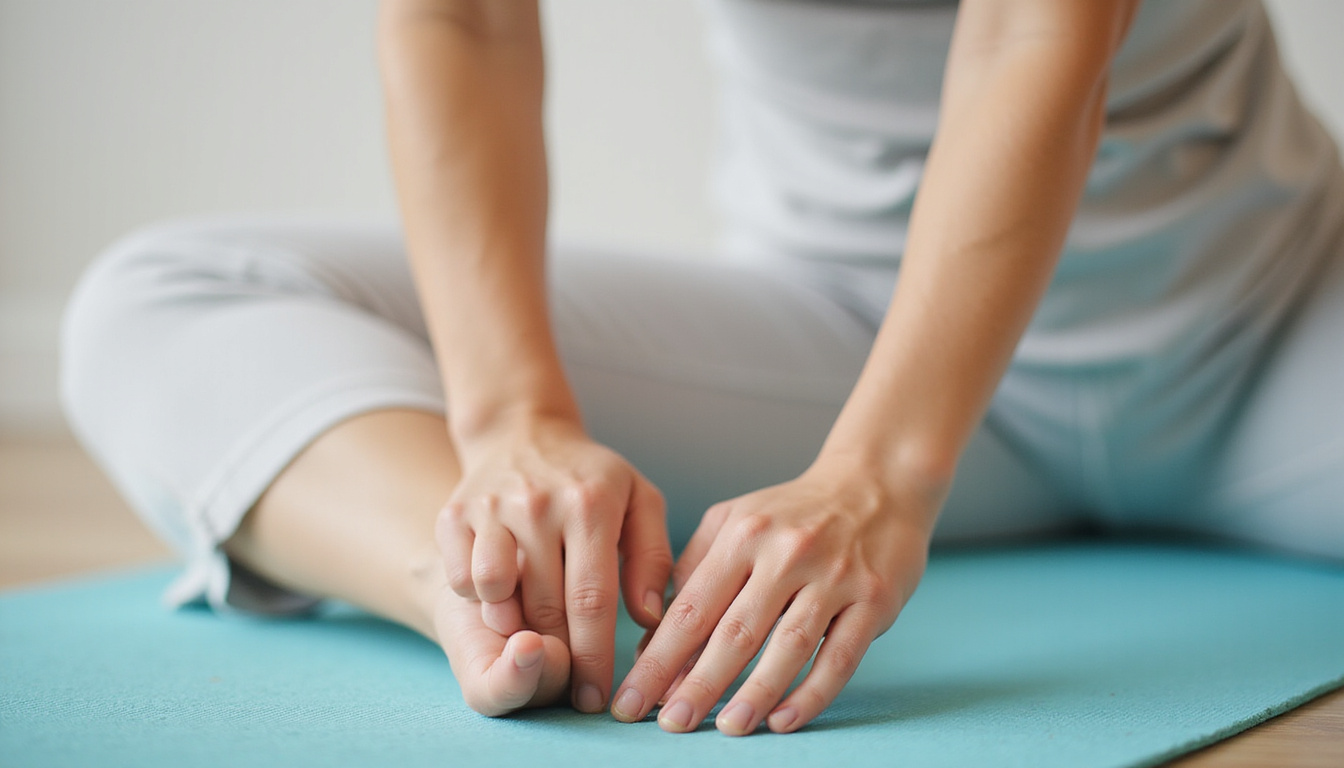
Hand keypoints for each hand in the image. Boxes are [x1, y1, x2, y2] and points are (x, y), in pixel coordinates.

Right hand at [436, 414, 671, 714]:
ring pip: (496, 595)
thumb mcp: (640, 501)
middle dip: (561, 658)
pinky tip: (504, 601)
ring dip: (515, 630)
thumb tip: (650, 618)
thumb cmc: (592, 478)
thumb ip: (653, 558)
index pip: (593, 598)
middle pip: (545, 607)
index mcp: (592, 502)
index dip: (595, 657)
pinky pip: (460, 580)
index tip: (599, 698)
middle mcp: (539, 502)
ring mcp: (492, 506)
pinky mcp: (455, 513)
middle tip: (573, 690)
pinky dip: (480, 602)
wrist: (523, 432)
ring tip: (536, 643)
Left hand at [610, 455, 940, 733]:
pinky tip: (784, 719)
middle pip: (735, 631)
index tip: (632, 698)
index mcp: (742, 534)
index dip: (659, 658)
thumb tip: (653, 641)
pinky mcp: (874, 598)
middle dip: (697, 683)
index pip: (691, 607)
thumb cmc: (792, 512)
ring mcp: (834, 577)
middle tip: (670, 724)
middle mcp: (786, 554)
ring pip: (788, 646)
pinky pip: (840, 656)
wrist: (876, 482)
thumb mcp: (734, 520)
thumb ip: (692, 572)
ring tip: (727, 728)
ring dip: (755, 693)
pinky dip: (812, 692)